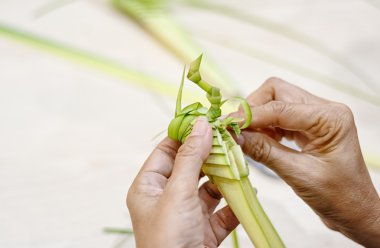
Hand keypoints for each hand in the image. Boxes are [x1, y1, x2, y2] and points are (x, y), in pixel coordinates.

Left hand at [127, 117, 238, 247]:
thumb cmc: (167, 241)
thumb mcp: (177, 193)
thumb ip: (191, 158)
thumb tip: (201, 124)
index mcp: (149, 187)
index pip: (167, 151)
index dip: (186, 134)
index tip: (208, 120)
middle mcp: (167, 199)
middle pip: (191, 167)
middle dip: (211, 155)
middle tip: (231, 139)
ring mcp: (187, 215)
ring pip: (209, 188)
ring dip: (225, 178)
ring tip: (241, 163)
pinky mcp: (205, 231)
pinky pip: (222, 211)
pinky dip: (234, 202)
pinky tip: (247, 193)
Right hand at [237, 77, 379, 246]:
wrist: (355, 211)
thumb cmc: (337, 197)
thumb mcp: (297, 174)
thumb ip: (264, 151)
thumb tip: (234, 135)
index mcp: (329, 118)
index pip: (279, 108)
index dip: (250, 116)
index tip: (227, 126)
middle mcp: (325, 109)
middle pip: (277, 92)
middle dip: (253, 108)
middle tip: (235, 129)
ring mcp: (317, 116)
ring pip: (277, 101)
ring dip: (257, 117)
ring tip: (244, 136)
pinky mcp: (309, 126)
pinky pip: (280, 116)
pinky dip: (265, 125)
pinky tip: (256, 139)